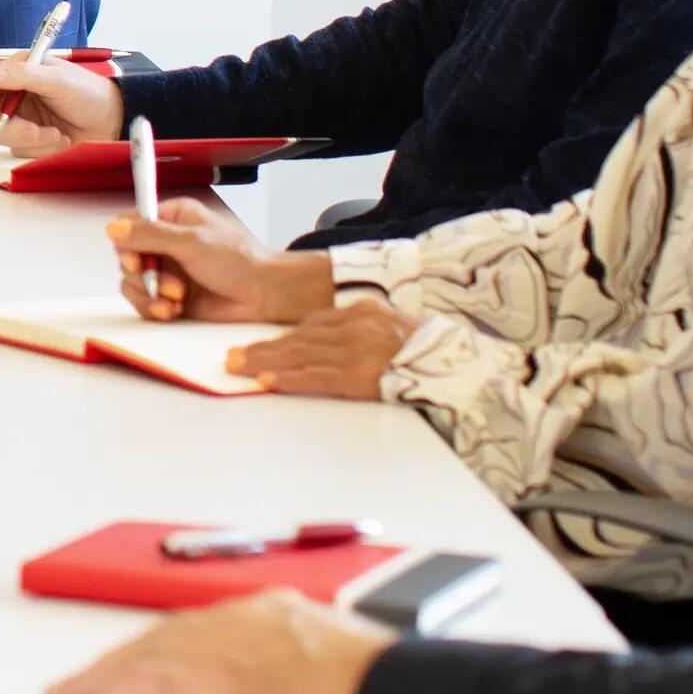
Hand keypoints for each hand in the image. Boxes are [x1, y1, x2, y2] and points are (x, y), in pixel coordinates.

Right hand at [0, 55, 124, 153]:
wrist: (112, 121)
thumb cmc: (89, 94)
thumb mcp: (59, 80)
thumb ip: (25, 76)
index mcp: (21, 71)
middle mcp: (18, 94)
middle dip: (17, 129)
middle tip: (40, 133)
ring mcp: (23, 118)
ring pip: (6, 136)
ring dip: (34, 140)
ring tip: (59, 136)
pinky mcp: (31, 138)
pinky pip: (22, 150)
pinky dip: (43, 149)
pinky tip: (61, 141)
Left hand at [44, 590, 389, 693]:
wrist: (386, 689)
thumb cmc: (380, 687)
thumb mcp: (339, 661)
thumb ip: (307, 662)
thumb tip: (304, 684)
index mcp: (268, 611)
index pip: (198, 626)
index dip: (162, 645)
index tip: (139, 660)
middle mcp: (234, 617)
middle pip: (157, 636)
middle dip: (118, 658)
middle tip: (82, 679)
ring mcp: (215, 644)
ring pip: (136, 657)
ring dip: (96, 679)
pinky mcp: (203, 679)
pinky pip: (136, 687)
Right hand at [107, 207, 328, 324]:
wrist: (264, 295)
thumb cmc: (239, 261)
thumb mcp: (192, 242)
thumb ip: (150, 234)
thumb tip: (113, 228)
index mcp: (172, 218)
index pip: (130, 223)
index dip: (126, 243)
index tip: (135, 260)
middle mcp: (166, 243)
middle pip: (126, 256)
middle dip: (143, 275)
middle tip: (162, 283)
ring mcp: (167, 271)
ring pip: (132, 283)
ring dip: (150, 295)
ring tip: (176, 299)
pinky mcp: (170, 297)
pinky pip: (145, 303)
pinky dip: (155, 309)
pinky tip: (173, 310)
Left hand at [227, 296, 414, 400]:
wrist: (460, 369)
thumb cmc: (432, 354)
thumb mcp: (396, 330)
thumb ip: (364, 331)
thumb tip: (330, 341)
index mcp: (365, 311)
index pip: (315, 322)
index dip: (285, 336)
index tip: (261, 344)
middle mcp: (356, 325)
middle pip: (299, 337)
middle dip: (263, 347)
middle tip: (232, 355)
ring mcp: (356, 350)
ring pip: (299, 354)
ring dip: (265, 362)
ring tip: (237, 367)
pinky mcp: (359, 375)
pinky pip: (316, 378)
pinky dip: (289, 379)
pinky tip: (268, 382)